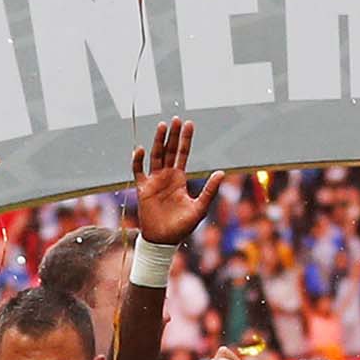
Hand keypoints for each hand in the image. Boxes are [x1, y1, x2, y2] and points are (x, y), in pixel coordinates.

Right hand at [131, 117, 218, 245]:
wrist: (164, 240)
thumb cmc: (182, 226)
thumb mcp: (199, 207)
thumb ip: (209, 190)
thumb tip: (221, 172)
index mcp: (180, 179)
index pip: (183, 154)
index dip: (186, 139)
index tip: (189, 124)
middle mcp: (166, 176)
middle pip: (170, 150)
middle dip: (173, 135)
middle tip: (177, 119)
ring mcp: (154, 181)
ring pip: (156, 156)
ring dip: (158, 141)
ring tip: (163, 126)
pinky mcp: (143, 189)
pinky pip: (138, 171)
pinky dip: (138, 160)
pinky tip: (140, 149)